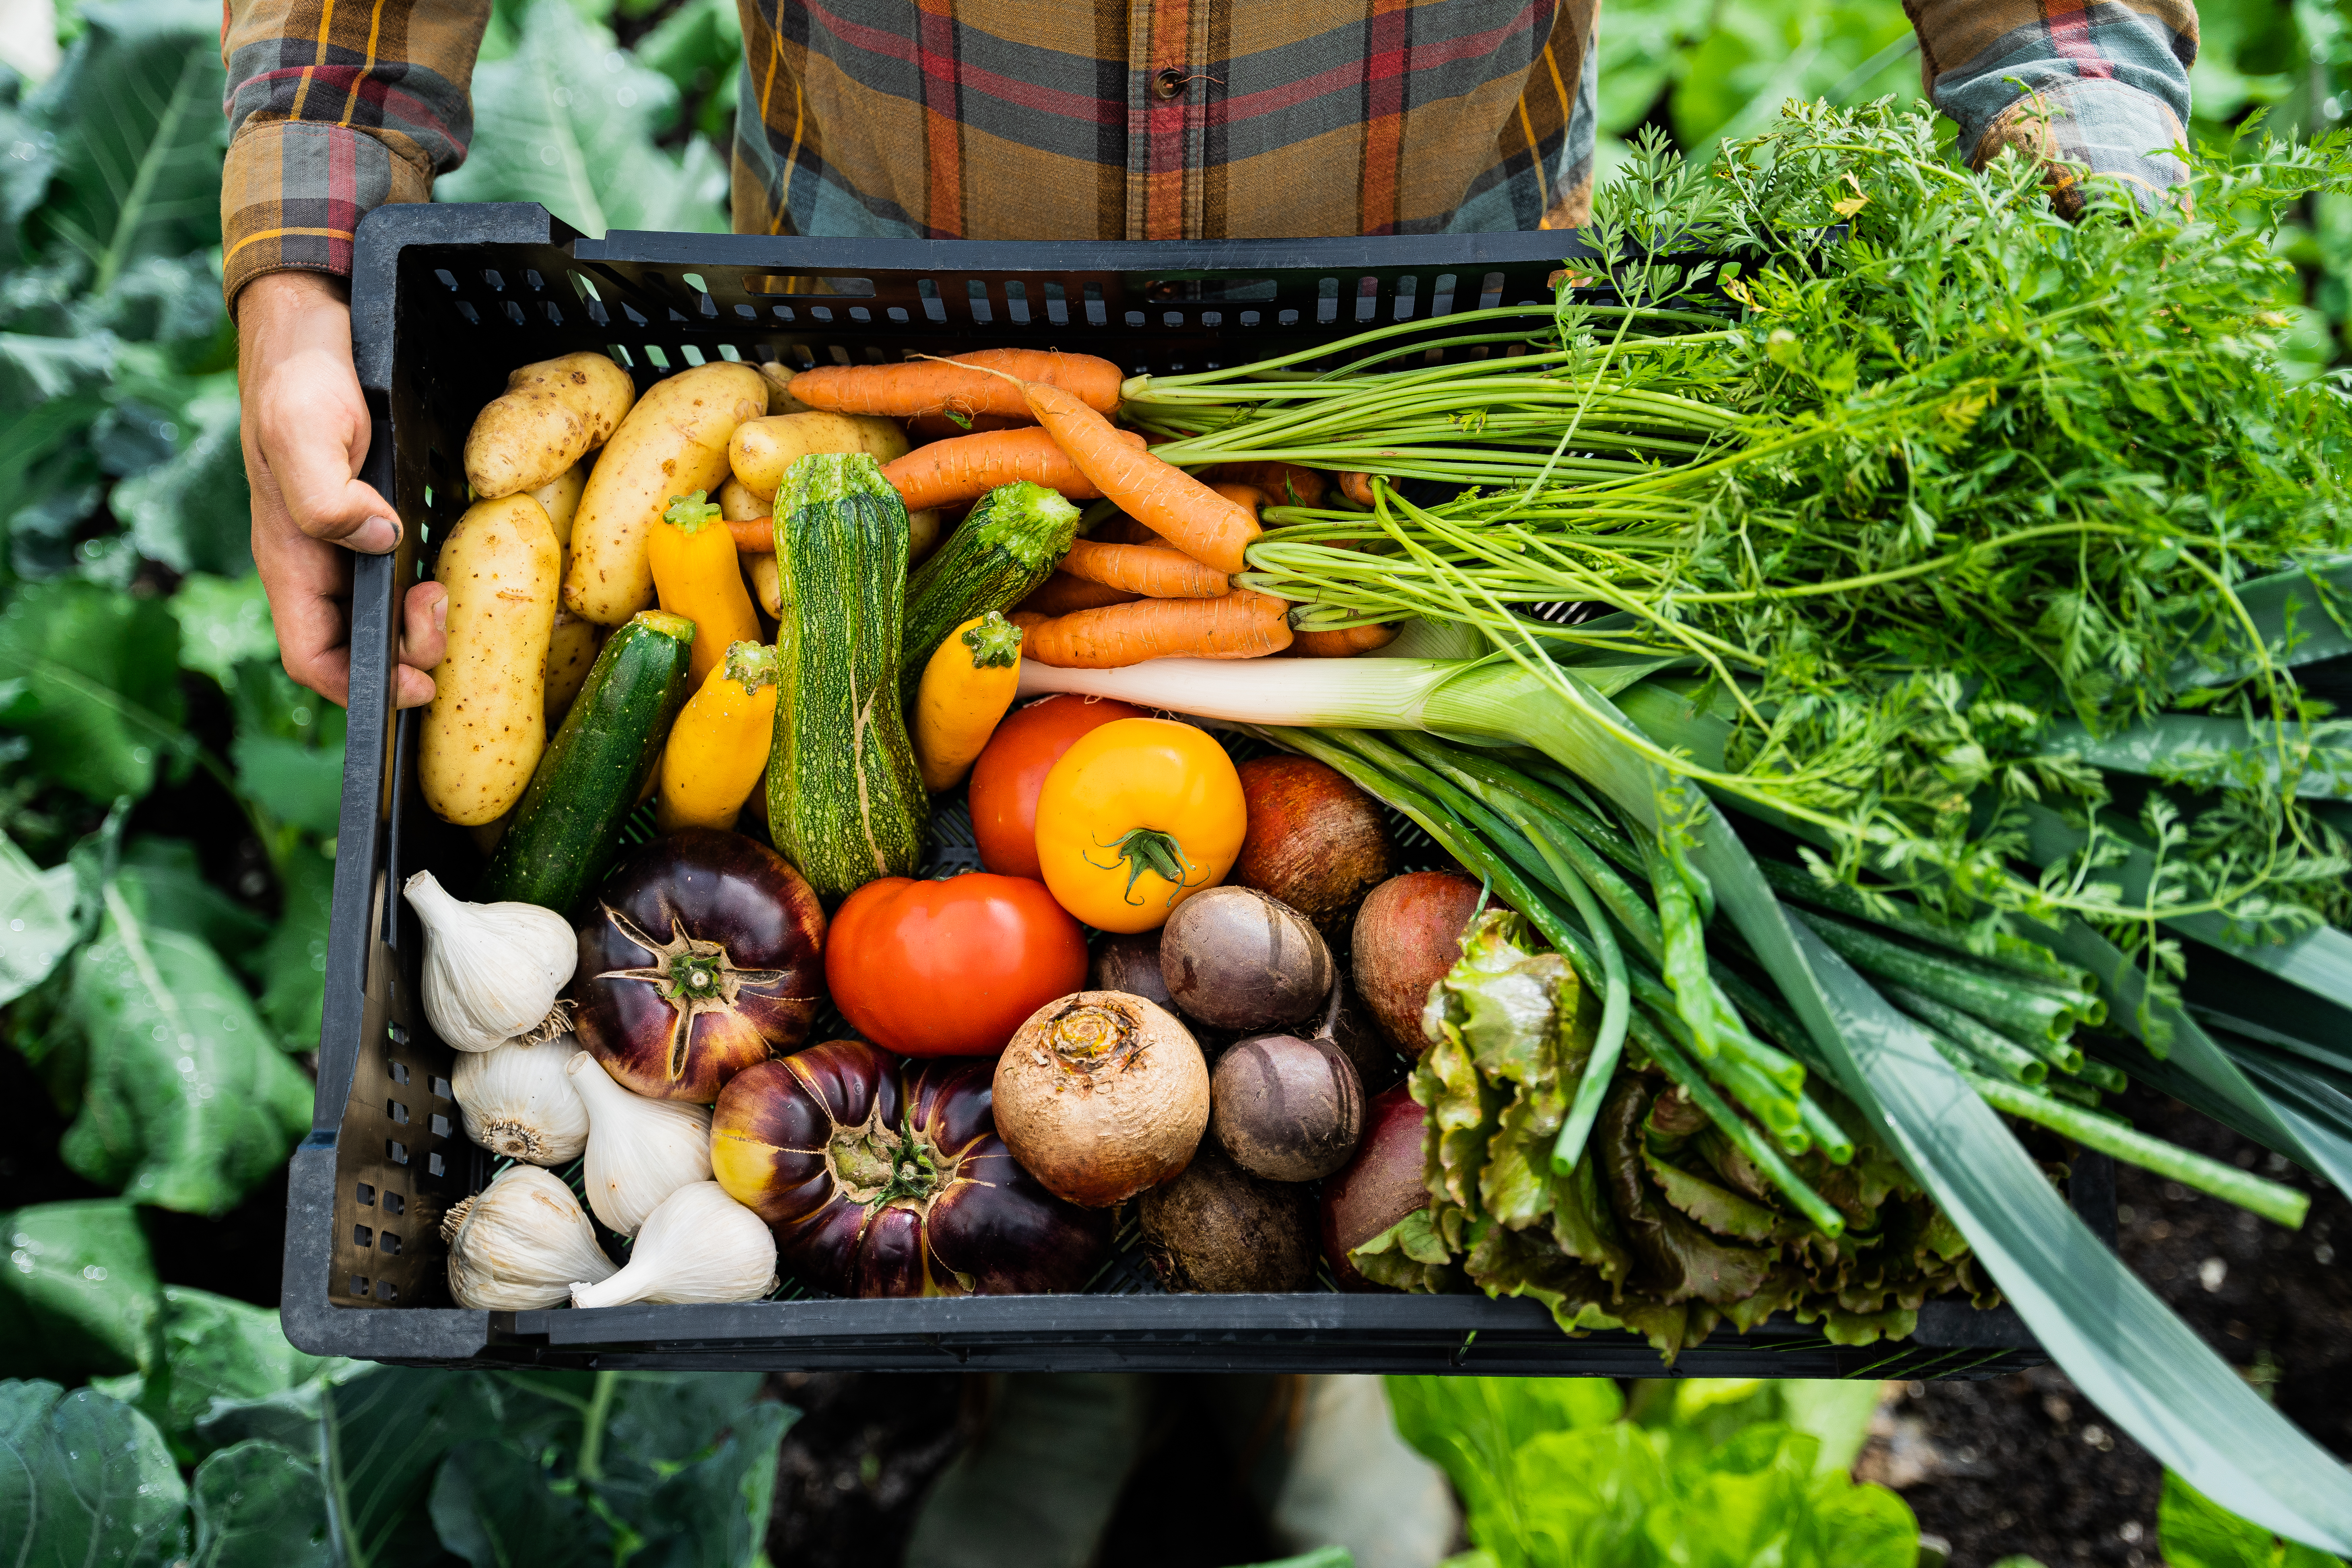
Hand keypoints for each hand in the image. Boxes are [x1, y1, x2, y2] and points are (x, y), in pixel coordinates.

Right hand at [239, 271, 446, 708]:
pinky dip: (431, 588)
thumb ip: (325, 496)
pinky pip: (403, 575)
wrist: (318, 324)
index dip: (360, 688)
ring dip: (424, 625)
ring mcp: (349, 542)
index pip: (313, 657)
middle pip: (359, 647)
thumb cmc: (302, 375)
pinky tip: (459, 573)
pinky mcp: (379, 516)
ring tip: (451, 593)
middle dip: (408, 653)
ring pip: (386, 616)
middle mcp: (319, 560)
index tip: (416, 685)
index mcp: (290, 556)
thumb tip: (376, 540)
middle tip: (446, 611)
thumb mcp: (303, 430)